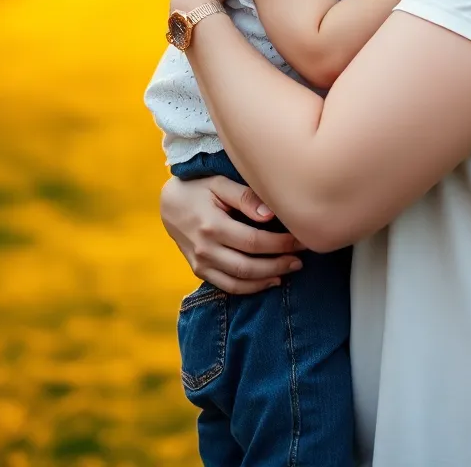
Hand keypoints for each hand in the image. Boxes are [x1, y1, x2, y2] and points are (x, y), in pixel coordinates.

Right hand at [160, 175, 304, 294]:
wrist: (169, 203)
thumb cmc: (199, 187)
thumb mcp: (220, 183)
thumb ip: (245, 197)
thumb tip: (270, 214)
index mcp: (212, 225)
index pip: (254, 242)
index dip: (280, 244)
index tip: (301, 239)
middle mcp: (205, 249)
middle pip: (248, 266)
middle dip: (279, 264)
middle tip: (301, 258)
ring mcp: (200, 263)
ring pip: (239, 282)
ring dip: (267, 279)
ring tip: (290, 269)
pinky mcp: (199, 270)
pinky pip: (227, 286)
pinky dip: (250, 288)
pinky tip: (270, 280)